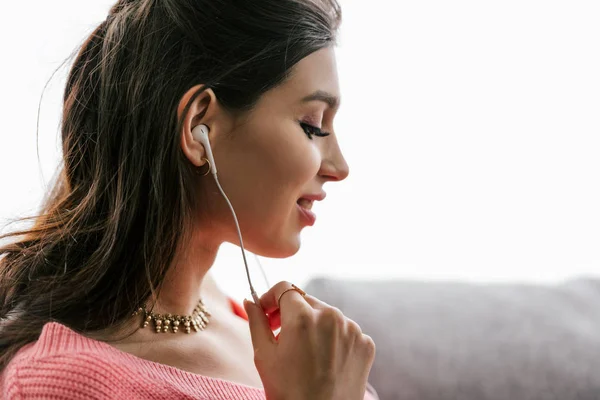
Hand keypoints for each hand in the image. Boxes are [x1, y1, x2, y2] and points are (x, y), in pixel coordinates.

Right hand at [243, 281, 375, 399]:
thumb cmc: (288, 393)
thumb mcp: (264, 356)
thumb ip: (256, 321)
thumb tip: (250, 301)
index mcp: (302, 316)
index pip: (284, 288)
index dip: (271, 298)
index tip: (266, 312)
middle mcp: (331, 316)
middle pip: (306, 301)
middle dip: (291, 313)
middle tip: (281, 337)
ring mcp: (352, 330)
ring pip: (327, 315)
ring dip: (313, 326)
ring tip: (304, 353)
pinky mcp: (366, 344)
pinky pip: (345, 331)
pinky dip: (334, 340)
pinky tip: (324, 361)